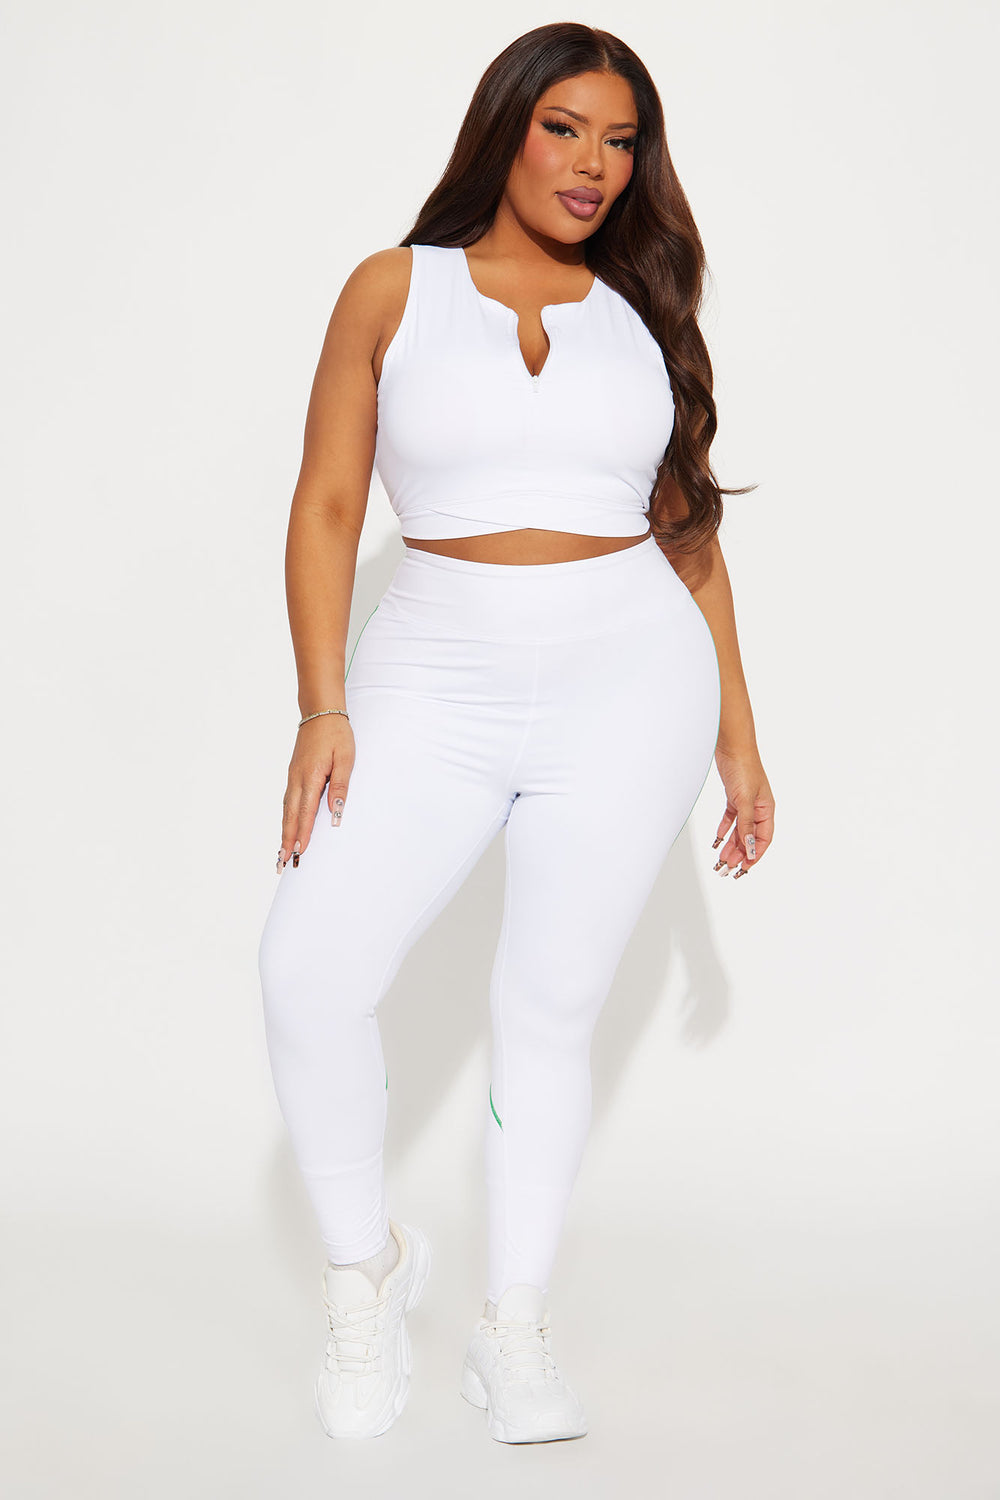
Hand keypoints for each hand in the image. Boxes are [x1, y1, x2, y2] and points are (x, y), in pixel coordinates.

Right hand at [276, 715, 355, 870]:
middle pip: (290, 816)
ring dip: (284, 833)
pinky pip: (288, 802)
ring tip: (281, 854)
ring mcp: (293, 777)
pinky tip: (287, 829)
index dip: (302, 833)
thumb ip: (340, 785)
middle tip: (282, 863)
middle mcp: (297, 779)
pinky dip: (286, 819)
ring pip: (286, 810)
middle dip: (287, 841)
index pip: (306, 811)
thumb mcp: (346, 758)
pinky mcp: (293, 775)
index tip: (299, 852)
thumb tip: (336, 812)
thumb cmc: (336, 735)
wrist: (320, 713)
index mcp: (311, 776)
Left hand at [711, 742, 773, 878]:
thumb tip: (750, 848)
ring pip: (739, 830)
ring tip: (721, 860)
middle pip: (750, 837)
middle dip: (739, 854)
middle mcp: (758, 808)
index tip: (744, 868)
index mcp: (767, 809)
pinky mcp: (734, 797)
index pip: (763, 839)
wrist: (732, 746)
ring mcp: (746, 803)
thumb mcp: (744, 800)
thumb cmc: (744, 768)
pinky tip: (717, 841)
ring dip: (730, 846)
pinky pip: (730, 819)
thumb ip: (746, 825)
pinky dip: (724, 831)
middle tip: (727, 869)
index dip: (754, 855)